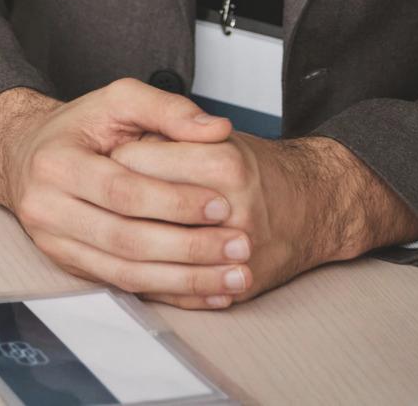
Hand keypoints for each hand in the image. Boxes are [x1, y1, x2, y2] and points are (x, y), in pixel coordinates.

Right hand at [0, 83, 249, 308]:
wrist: (26, 154)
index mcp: (56, 163)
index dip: (173, 202)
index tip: (221, 204)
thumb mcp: (117, 100)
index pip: (122, 190)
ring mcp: (55, 243)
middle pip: (124, 239)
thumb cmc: (78, 128)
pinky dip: (170, 293)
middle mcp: (47, 208)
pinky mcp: (70, 265)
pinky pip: (123, 287)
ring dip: (185, 279)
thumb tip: (215, 128)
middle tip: (238, 245)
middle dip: (187, 246)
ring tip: (233, 275)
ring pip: (125, 273)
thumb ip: (167, 108)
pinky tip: (208, 293)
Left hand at [108, 133, 417, 309]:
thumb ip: (168, 125)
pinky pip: (180, 291)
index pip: (133, 164)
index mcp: (223, 164)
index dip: (112, 161)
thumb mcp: (210, 132)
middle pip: (140, 213)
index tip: (107, 159)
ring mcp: (237, 253)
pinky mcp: (239, 284)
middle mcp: (234, 210)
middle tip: (105, 197)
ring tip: (115, 228)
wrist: (312, 205)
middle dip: (114, 204)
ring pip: (155, 258)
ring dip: (125, 246)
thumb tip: (119, 147)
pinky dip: (151, 280)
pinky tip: (135, 264)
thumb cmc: (252, 167)